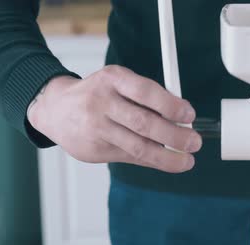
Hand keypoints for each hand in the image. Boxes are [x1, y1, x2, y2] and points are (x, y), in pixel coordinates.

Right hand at [27, 65, 201, 172]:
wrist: (55, 110)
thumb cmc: (96, 95)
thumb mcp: (118, 83)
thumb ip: (146, 97)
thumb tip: (182, 116)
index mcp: (113, 79)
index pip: (146, 92)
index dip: (171, 105)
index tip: (189, 115)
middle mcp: (102, 103)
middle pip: (144, 123)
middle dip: (175, 136)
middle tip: (194, 142)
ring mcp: (97, 128)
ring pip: (138, 147)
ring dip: (168, 157)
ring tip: (186, 160)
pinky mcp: (95, 150)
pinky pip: (130, 158)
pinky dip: (152, 161)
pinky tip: (167, 161)